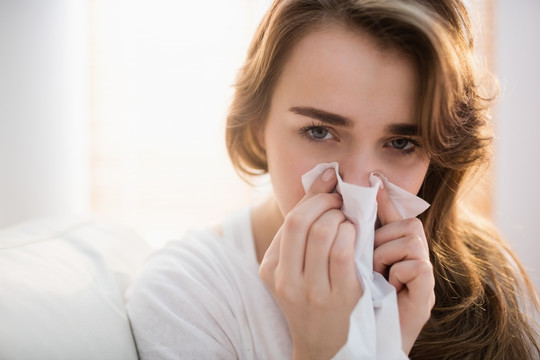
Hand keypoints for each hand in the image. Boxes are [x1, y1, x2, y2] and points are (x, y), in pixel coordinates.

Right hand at [259, 169, 361, 359]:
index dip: (313, 198)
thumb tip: (323, 176)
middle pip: (303, 222)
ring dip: (340, 217)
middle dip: (326, 203)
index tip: (328, 188)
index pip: (290, 221)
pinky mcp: (342, 297)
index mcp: (272, 269)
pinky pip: (344, 252)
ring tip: (346, 220)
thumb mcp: (293, 266)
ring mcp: (314, 291)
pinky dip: (352, 234)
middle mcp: (288, 281)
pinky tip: (355, 235)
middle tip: (339, 203)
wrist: (324, 344)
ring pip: (325, 233)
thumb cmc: (310, 296)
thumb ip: (302, 227)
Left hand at [373, 180, 434, 353]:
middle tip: (368, 260)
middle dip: (380, 238)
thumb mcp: (356, 260)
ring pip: (410, 240)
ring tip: (376, 274)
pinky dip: (397, 273)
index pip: (396, 213)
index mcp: (397, 246)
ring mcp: (423, 273)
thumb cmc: (362, 298)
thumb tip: (357, 198)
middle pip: (406, 223)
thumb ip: (360, 232)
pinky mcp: (427, 291)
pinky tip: (389, 285)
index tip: (373, 181)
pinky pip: (416, 264)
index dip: (385, 199)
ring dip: (385, 255)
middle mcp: (415, 256)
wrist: (370, 338)